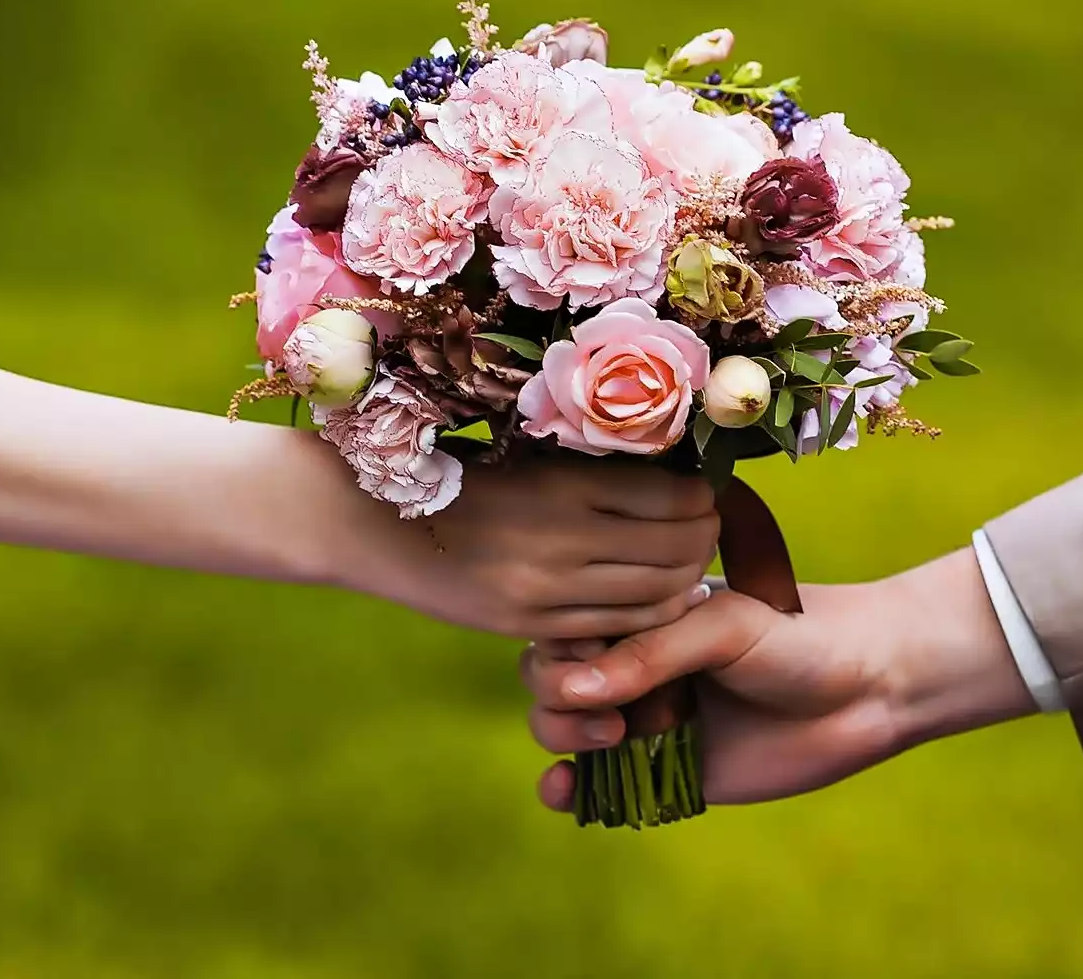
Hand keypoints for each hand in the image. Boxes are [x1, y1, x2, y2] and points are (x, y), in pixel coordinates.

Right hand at [383, 460, 719, 641]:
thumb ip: (592, 468)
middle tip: (710, 522)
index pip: (670, 496)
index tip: (707, 487)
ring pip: (655, 595)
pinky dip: (651, 613)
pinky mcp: (530, 627)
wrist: (372, 523)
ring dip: (688, 577)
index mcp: (562, 483)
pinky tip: (657, 595)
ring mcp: (546, 592)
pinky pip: (616, 628)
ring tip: (692, 558)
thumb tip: (673, 469)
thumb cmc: (457, 474)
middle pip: (675, 549)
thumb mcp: (528, 456)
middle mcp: (561, 540)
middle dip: (706, 536)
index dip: (703, 495)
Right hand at [518, 548, 1035, 805]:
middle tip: (612, 713)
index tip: (588, 657)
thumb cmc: (802, 633)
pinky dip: (572, 791)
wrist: (874, 684)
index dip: (559, 645)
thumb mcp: (725, 627)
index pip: (565, 624)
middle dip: (557, 696)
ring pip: (566, 730)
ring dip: (562, 738)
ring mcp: (650, 717)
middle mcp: (638, 662)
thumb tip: (569, 690)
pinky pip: (603, 785)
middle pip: (552, 680)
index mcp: (645, 612)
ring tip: (609, 740)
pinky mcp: (671, 771)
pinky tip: (568, 792)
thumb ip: (650, 654)